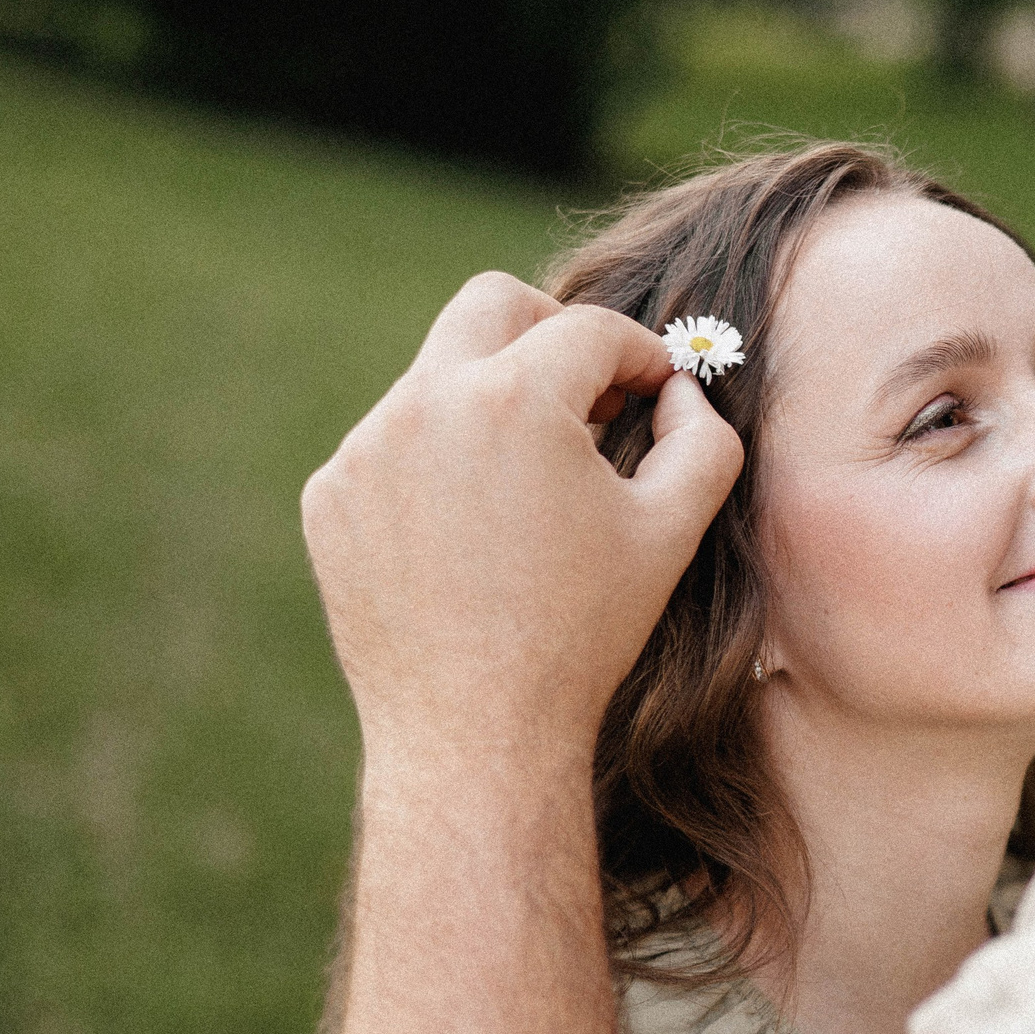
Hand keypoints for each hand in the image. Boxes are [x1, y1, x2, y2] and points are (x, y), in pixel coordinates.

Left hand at [301, 273, 742, 774]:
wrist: (476, 731)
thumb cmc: (584, 633)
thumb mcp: (672, 530)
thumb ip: (702, 437)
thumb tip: (680, 392)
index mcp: (515, 399)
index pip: (590, 330)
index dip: (640, 354)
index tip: (656, 388)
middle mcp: (426, 402)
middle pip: (493, 302)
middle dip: (551, 329)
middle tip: (586, 389)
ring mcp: (366, 448)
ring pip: (439, 376)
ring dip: (493, 405)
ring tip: (531, 488)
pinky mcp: (331, 494)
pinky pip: (393, 442)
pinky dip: (440, 462)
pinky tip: (474, 533)